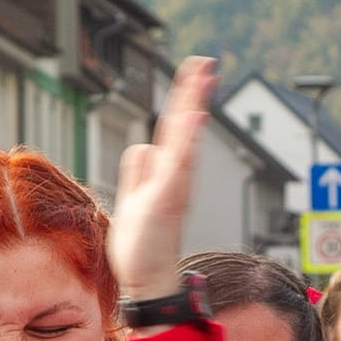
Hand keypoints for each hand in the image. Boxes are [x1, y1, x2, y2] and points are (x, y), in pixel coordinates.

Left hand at [110, 56, 215, 301]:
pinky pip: (179, 163)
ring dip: (193, 105)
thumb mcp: (135, 197)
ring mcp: (174, 187)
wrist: (150, 279)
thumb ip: (140, 170)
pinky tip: (193, 119)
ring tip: (202, 76)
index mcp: (168, 172)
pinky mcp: (167, 200)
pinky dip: (187, 140)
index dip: (184, 98)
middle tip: (206, 61)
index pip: (175, 127)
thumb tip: (144, 145)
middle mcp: (177, 176)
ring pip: (185, 137)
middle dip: (193, 91)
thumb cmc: (142, 246)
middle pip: (184, 125)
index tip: (195, 71)